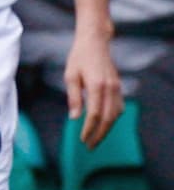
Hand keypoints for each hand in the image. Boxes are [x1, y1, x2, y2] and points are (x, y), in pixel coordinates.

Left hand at [64, 28, 122, 149]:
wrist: (95, 42)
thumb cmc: (79, 57)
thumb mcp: (70, 75)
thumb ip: (74, 97)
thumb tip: (74, 117)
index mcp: (97, 86)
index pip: (94, 114)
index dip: (89, 129)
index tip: (82, 139)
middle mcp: (110, 88)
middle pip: (108, 118)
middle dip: (99, 134)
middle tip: (90, 146)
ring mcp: (117, 88)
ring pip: (116, 115)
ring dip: (107, 129)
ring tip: (96, 139)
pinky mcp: (118, 87)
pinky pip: (119, 107)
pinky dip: (112, 119)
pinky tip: (104, 125)